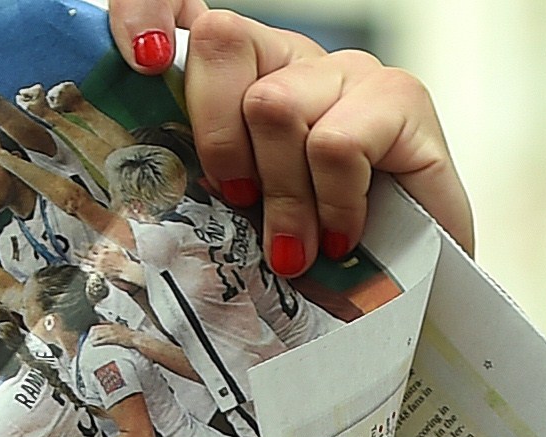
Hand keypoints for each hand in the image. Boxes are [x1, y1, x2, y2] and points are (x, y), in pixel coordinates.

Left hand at [106, 2, 474, 266]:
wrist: (407, 298)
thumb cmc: (311, 268)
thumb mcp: (233, 229)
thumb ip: (195, 190)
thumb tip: (145, 187)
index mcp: (243, 78)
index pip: (191, 20)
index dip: (146, 12)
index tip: (138, 59)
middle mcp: (294, 61)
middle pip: (222, 41)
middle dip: (220, 142)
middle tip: (244, 205)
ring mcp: (349, 72)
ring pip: (275, 105)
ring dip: (284, 198)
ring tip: (300, 248)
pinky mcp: (401, 97)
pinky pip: (336, 144)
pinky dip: (335, 204)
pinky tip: (344, 234)